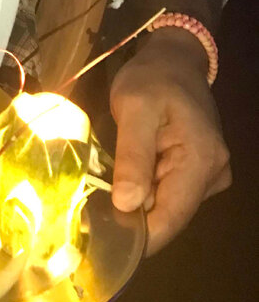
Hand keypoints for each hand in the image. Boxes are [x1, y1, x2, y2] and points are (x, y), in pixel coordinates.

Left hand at [109, 29, 230, 254]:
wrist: (173, 59)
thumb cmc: (151, 79)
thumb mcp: (133, 108)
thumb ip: (133, 156)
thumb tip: (128, 205)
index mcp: (201, 161)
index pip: (170, 218)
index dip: (137, 236)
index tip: (100, 242)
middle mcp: (212, 175)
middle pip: (168, 216)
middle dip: (132, 220)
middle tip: (89, 218)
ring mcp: (208, 175)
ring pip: (167, 206)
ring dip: (136, 205)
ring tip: (99, 198)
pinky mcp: (198, 171)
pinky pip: (168, 193)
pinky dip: (144, 191)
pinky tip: (121, 182)